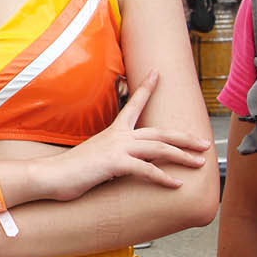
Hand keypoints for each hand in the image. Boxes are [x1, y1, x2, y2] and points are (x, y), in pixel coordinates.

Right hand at [48, 69, 208, 201]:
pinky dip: (164, 178)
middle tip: (204, 143)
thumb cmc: (71, 170)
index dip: (148, 88)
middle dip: (185, 137)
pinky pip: (146, 170)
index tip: (158, 72)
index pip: (135, 105)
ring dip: (182, 155)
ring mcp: (117, 148)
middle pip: (160, 132)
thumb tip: (122, 163)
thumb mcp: (96, 157)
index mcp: (114, 132)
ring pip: (159, 148)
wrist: (51, 175)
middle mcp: (119, 136)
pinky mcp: (115, 164)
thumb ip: (112, 156)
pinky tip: (176, 184)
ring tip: (199, 163)